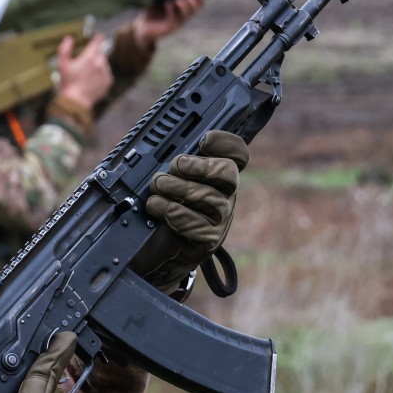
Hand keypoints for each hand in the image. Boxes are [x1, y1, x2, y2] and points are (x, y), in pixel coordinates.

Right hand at [55, 33, 111, 108]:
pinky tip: (92, 79)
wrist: (77, 101)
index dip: (96, 37)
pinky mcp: (108, 81)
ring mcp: (106, 72)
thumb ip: (64, 48)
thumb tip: (69, 38)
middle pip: (101, 51)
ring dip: (98, 63)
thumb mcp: (62, 64)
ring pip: (104, 62)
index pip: (98, 40)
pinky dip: (101, 73)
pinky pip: (106, 72)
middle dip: (95, 52)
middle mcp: (101, 63)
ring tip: (88, 71)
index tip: (95, 36)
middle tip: (86, 58)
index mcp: (90, 57)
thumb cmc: (68, 82)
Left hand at [131, 0, 203, 48]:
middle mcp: (181, 19)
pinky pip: (171, 19)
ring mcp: (175, 24)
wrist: (143, 27)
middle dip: (194, 3)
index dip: (200, 1)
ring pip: (185, 16)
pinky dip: (170, 10)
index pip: (195, 7)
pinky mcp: (168, 28)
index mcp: (182, 12)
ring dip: (184, 7)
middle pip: (193, 12)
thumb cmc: (152, 11)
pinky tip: (168, 3)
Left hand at [140, 130, 248, 290]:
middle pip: (228, 172)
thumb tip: (158, 145)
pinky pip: (199, 224)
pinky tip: (160, 209)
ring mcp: (220, 219)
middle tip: (176, 166)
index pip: (237, 154)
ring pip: (210, 197)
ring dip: (179, 188)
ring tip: (158, 186)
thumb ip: (171, 165)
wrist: (155, 252)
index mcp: (217, 175)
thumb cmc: (161, 209)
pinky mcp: (210, 240)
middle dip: (199, 166)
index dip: (225, 143)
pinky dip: (176, 213)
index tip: (204, 140)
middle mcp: (225, 195)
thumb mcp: (164, 182)